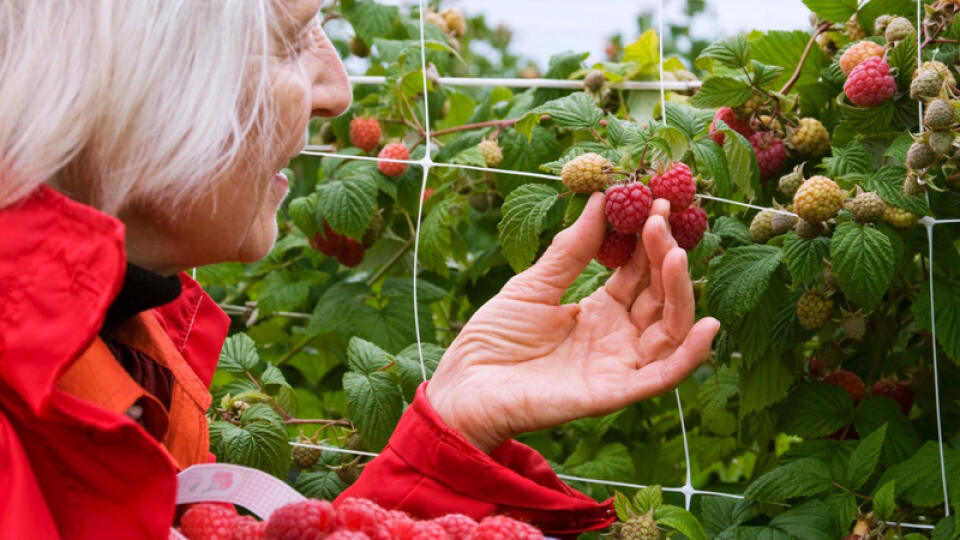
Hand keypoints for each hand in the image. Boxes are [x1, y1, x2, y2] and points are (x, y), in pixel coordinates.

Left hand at [426, 192, 719, 452]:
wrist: (464, 387)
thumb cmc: (493, 339)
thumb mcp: (533, 285)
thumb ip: (570, 249)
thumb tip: (598, 199)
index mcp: (599, 312)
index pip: (639, 272)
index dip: (650, 239)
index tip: (658, 201)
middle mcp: (617, 338)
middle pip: (659, 295)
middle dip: (665, 255)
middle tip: (662, 216)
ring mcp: (618, 365)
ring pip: (669, 329)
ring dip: (679, 292)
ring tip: (676, 253)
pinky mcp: (613, 392)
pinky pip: (661, 377)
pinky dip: (689, 356)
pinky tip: (708, 325)